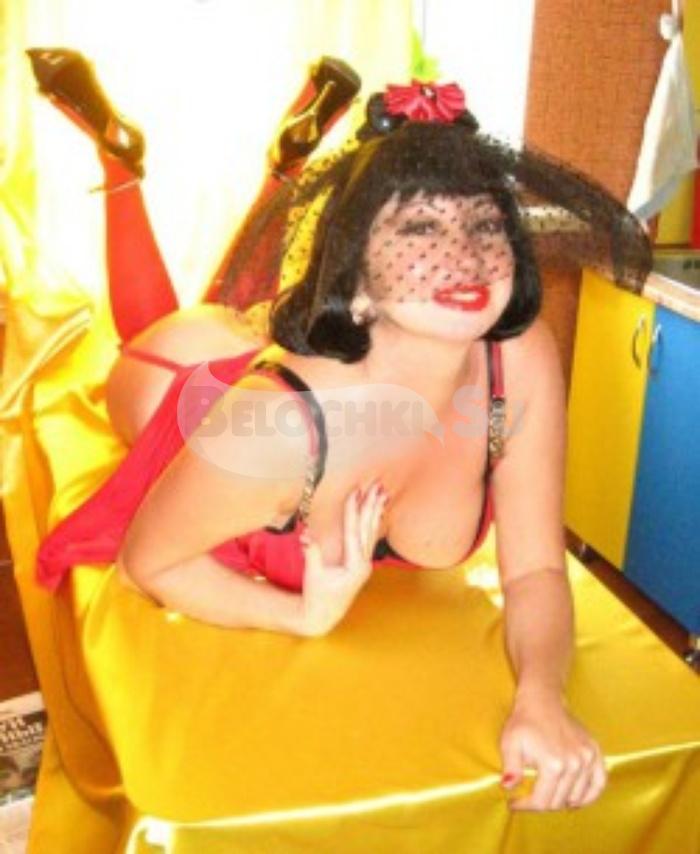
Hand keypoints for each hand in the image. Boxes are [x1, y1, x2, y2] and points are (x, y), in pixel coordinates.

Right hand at [298, 481, 387, 636]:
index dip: (353, 511)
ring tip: (382, 493)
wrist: (322, 616)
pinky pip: (368, 539)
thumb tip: (306, 533)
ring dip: (375, 512)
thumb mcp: (313, 575)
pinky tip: (376, 512)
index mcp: (354, 566)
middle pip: (368, 529)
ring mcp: (365, 565)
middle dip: (371, 506)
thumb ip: (312, 553)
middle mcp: (364, 564)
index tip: (355, 492)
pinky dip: (372, 523)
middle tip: (377, 485)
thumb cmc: (316, 596)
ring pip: (371, 532)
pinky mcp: (361, 565)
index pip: (354, 532)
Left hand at [500, 690, 606, 810]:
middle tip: (529, 798)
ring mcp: (587, 758)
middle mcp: (574, 764)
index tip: (514, 803)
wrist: (542, 700)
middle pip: (559, 801)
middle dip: (541, 804)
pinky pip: (599, 782)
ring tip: (548, 797)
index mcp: (553, 764)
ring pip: (578, 796)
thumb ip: (510, 768)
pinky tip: (577, 799)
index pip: (542, 801)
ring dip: (562, 801)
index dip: (526, 805)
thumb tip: (508, 787)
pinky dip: (590, 795)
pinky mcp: (595, 752)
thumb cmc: (524, 722)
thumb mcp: (510, 743)